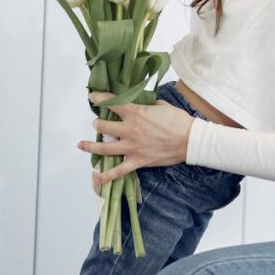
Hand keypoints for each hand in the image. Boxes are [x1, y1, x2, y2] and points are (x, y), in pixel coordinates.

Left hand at [77, 92, 194, 184]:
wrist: (191, 140)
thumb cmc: (179, 121)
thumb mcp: (162, 106)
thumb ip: (147, 105)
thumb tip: (139, 104)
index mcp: (136, 113)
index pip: (111, 102)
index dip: (98, 98)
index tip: (92, 96)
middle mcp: (129, 130)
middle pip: (102, 126)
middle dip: (98, 123)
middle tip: (100, 123)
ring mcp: (132, 147)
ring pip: (103, 148)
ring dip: (91, 146)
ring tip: (83, 144)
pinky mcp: (137, 161)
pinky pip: (118, 171)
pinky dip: (106, 176)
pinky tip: (96, 178)